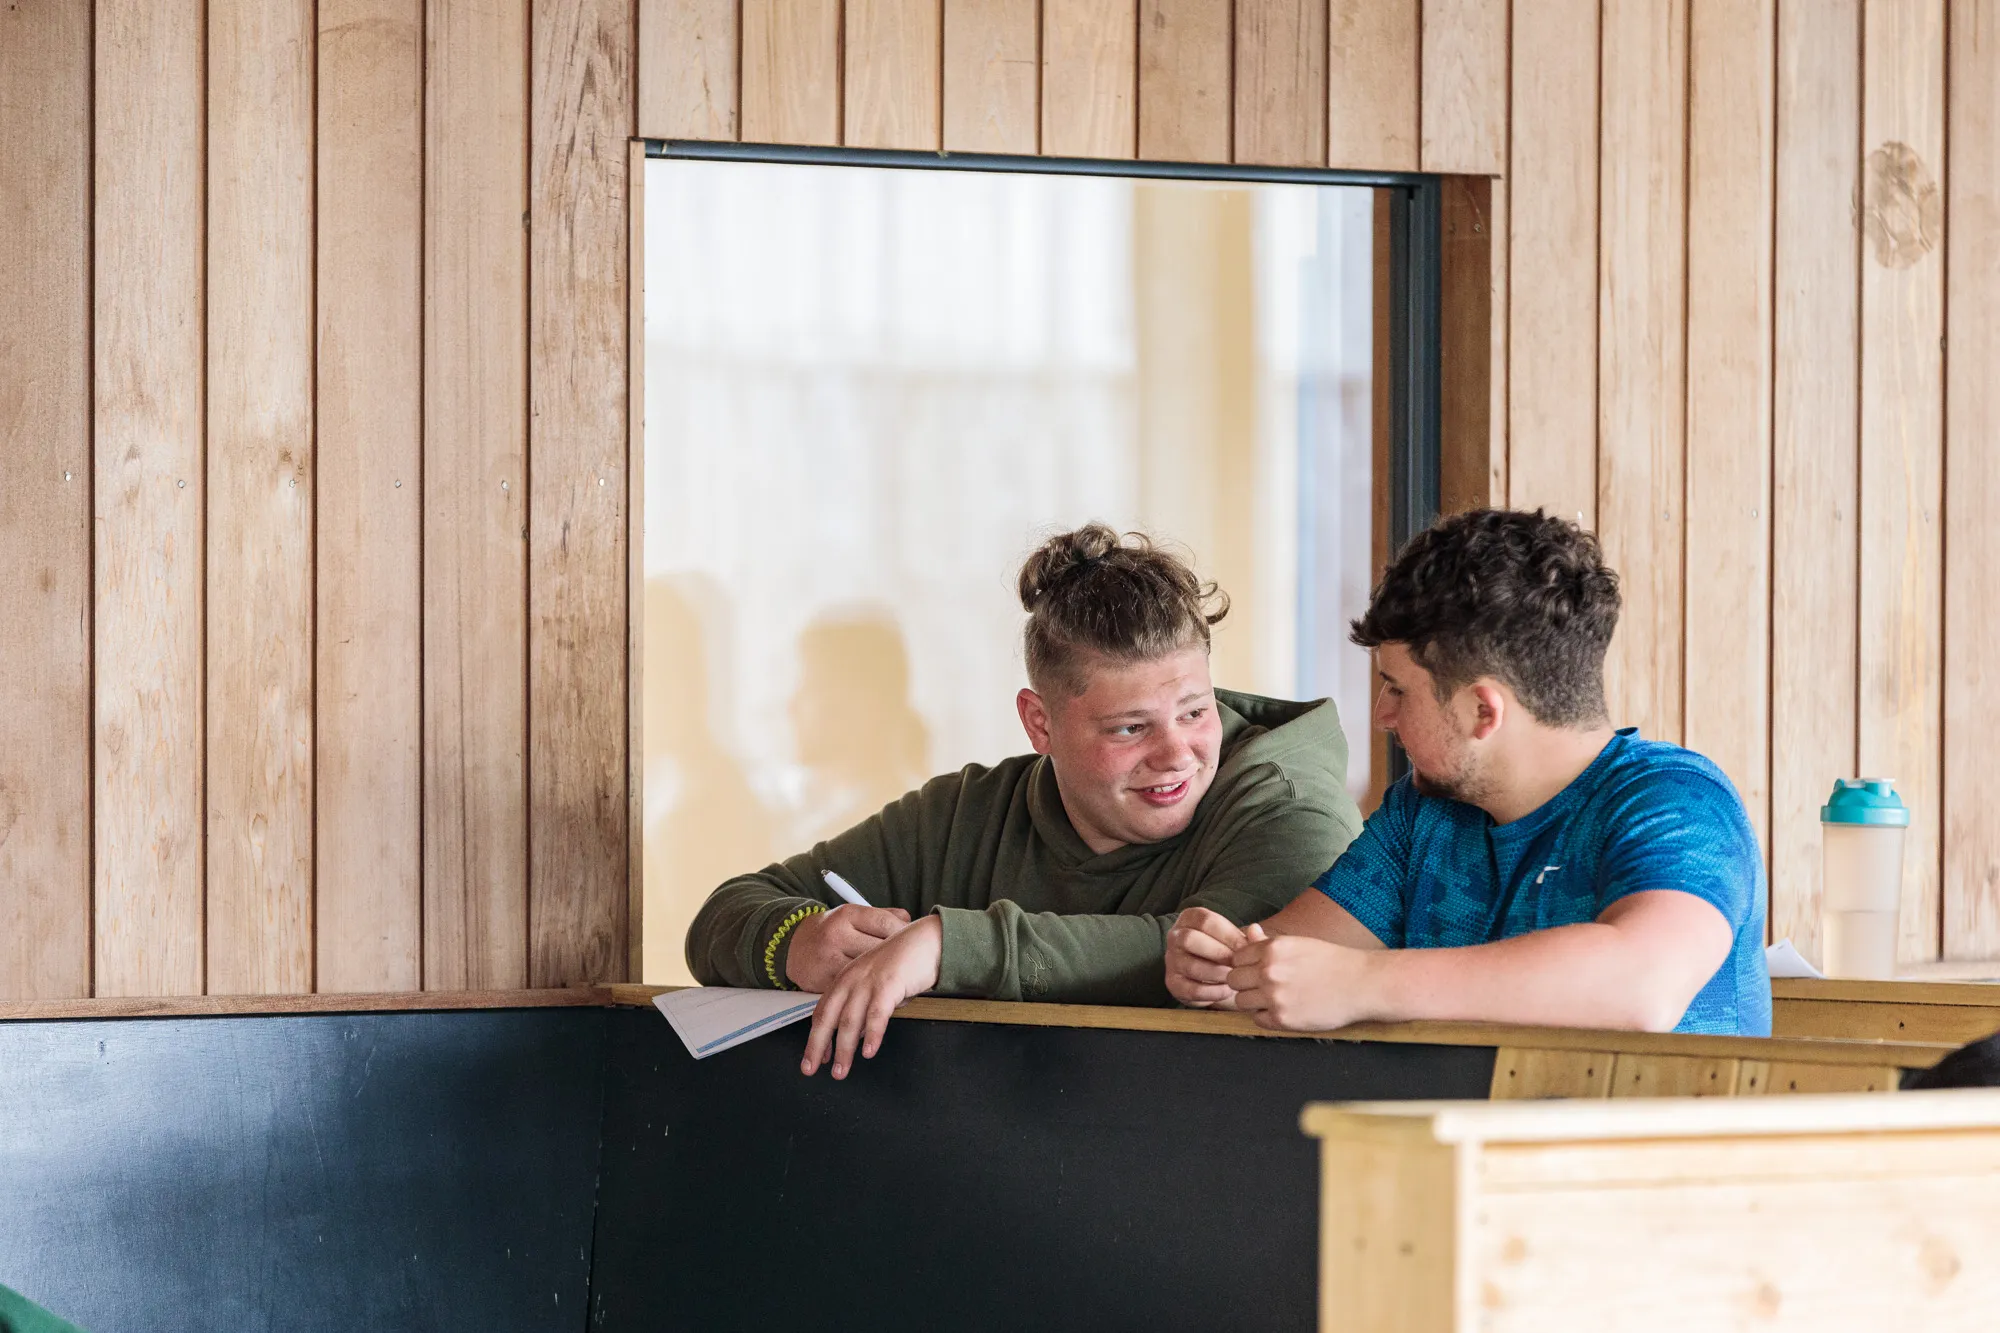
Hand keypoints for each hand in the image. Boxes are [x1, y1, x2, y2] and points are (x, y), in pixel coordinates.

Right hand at [784, 903, 912, 992]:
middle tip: (908, 963)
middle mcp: (837, 935)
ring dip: (885, 979)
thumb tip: (907, 919)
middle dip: (896, 958)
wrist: (792, 946)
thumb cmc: (830, 931)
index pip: (885, 923)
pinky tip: (878, 992)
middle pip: (879, 950)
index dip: (903, 933)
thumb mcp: (851, 916)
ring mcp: (829, 959)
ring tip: (898, 980)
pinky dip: (868, 993)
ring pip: (868, 973)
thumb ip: (880, 916)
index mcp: (847, 915)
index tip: (910, 940)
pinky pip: (853, 990)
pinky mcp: (823, 981)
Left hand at [801, 914, 942, 1078]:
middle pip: (828, 1018)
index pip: (823, 1011)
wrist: (928, 939)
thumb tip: (858, 1035)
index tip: (813, 1058)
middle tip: (811, 1069)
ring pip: (850, 1021)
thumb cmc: (905, 961)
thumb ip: (865, 1007)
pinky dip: (872, 1035)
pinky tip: (869, 1051)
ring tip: (841, 1070)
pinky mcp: (889, 984)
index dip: (815, 1037)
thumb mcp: (877, 983)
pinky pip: (877, 1014)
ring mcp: (869, 981)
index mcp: (846, 978)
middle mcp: (853, 979)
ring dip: (844, 1049)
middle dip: (817, 1046)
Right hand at [1165, 907, 1247, 1007]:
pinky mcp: (1173, 983)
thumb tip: (1255, 930)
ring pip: (1191, 966)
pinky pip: (1191, 989)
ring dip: (1217, 974)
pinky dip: (1212, 992)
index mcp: (1190, 918)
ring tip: (1235, 979)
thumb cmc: (1225, 951)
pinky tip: (1227, 991)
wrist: (1211, 975)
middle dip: (1218, 953)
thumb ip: (1248, 937)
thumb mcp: (1235, 940)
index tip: (1246, 948)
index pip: (1206, 921)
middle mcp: (1175, 936)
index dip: (1228, 935)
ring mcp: (1171, 960)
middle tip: (1238, 964)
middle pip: (1190, 939)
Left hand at [1227, 923, 1376, 1030]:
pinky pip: (1257, 1020)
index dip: (1246, 965)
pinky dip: (1267, 1017)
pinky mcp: (1282, 1019)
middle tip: (1264, 987)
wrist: (1363, 983)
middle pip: (1234, 980)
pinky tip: (1284, 1010)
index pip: (1236, 958)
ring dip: (1254, 1001)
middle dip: (1245, 984)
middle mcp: (1269, 970)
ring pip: (1241, 1001)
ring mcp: (1274, 996)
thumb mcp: (1299, 944)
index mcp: (1272, 948)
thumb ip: (1268, 942)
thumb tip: (1249, 931)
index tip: (1258, 970)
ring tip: (1275, 999)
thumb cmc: (1332, 961)